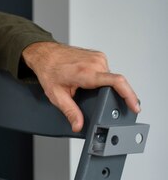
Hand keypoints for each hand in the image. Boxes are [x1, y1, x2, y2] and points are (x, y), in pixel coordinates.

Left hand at [23, 42, 140, 131]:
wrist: (44, 54)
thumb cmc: (48, 70)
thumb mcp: (56, 95)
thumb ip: (70, 112)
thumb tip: (78, 125)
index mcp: (86, 73)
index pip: (116, 82)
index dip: (129, 96)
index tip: (135, 106)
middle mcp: (95, 63)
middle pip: (114, 84)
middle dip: (110, 95)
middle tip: (96, 100)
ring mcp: (97, 57)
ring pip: (110, 77)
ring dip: (102, 86)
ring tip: (87, 88)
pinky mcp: (98, 55)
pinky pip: (105, 71)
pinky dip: (100, 78)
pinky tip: (88, 80)